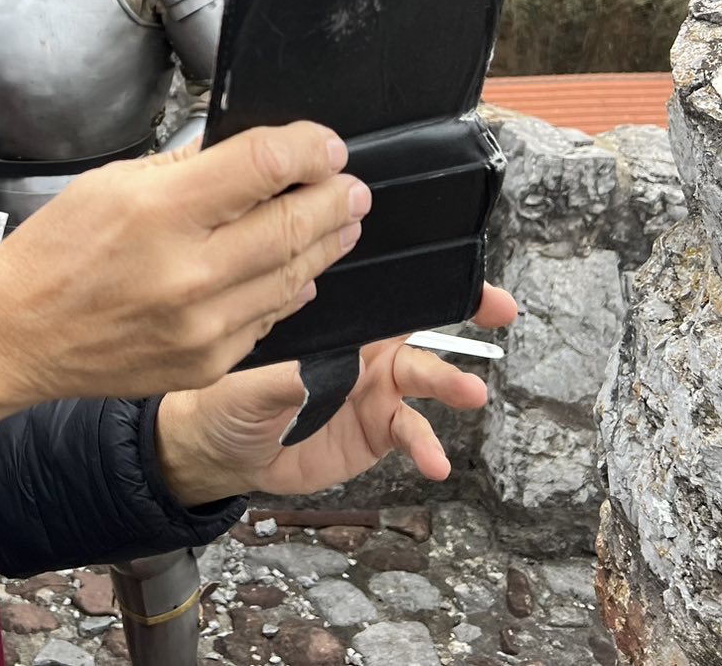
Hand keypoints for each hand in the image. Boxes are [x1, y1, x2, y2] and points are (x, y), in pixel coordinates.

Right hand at [0, 123, 368, 433]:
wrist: (18, 332)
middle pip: (294, 224)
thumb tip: (249, 153)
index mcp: (159, 212)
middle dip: (335, 197)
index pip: (263, 166)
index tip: (323, 144)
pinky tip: (298, 272)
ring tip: (342, 221)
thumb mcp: (112, 182)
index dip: (307, 148)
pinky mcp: (208, 363)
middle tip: (351, 186)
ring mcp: (203, 326)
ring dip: (327, 243)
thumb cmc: (57, 252)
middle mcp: (188, 273)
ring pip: (295, 276)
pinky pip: (270, 319)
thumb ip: (187, 169)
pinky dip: (290, 289)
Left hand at [155, 283, 518, 506]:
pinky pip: (410, 434)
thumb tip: (310, 375)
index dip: (420, 276)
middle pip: (418, 324)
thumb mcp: (245, 382)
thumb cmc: (225, 396)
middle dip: (464, 314)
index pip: (381, 291)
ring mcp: (372, 390)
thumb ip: (282, 378)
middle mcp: (361, 349)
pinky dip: (427, 446)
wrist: (221, 451)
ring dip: (451, 384)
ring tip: (472, 394)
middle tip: (500, 311)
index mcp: (334, 321)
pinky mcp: (375, 431)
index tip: (451, 261)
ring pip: (423, 377)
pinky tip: (436, 461)